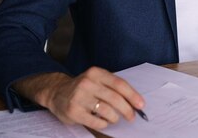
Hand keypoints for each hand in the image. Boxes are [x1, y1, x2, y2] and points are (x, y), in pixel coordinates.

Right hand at [13, 67, 144, 129]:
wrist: (57, 92)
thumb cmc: (84, 88)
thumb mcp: (97, 80)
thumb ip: (113, 87)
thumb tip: (135, 102)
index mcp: (96, 72)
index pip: (119, 84)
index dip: (132, 96)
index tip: (141, 105)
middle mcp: (87, 83)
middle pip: (115, 98)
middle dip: (127, 110)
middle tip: (132, 117)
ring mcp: (79, 97)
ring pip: (106, 111)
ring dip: (115, 117)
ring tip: (115, 119)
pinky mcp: (73, 111)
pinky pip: (96, 121)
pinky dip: (104, 124)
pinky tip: (103, 122)